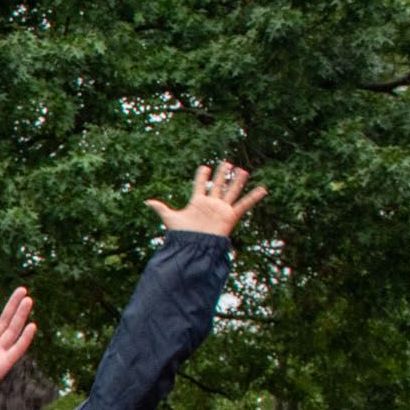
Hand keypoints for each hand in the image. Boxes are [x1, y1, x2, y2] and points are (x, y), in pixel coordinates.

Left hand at [147, 162, 263, 239]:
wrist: (193, 247)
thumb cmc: (182, 234)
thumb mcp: (170, 218)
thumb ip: (161, 208)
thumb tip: (146, 201)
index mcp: (197, 202)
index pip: (200, 185)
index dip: (201, 176)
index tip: (203, 167)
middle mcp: (211, 204)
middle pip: (217, 185)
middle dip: (221, 174)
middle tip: (226, 162)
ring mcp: (221, 209)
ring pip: (231, 191)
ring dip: (237, 181)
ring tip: (242, 170)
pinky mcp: (230, 216)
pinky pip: (244, 205)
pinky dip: (254, 197)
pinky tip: (263, 189)